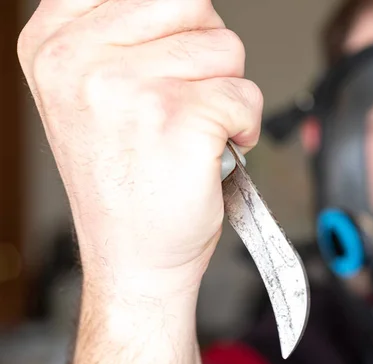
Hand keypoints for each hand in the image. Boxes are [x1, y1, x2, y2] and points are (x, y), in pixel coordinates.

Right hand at [17, 0, 262, 294]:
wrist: (132, 256)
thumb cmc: (125, 180)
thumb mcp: (90, 93)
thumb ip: (121, 34)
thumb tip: (187, 5)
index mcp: (53, 41)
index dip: (172, 16)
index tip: (172, 47)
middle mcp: (79, 57)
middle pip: (190, 2)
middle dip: (207, 50)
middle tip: (187, 95)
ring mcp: (127, 86)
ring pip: (224, 45)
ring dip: (225, 90)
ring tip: (194, 128)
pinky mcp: (178, 116)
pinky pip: (245, 93)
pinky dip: (244, 124)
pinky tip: (213, 149)